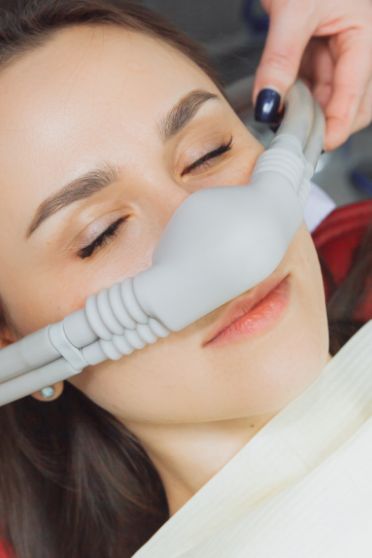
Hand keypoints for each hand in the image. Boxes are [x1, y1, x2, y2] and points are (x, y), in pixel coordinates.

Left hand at [253, 0, 371, 150]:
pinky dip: (299, 93)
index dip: (340, 123)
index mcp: (367, 34)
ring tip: (286, 118)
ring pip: (330, 94)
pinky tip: (284, 99)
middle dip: (327, 121)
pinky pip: (314, 80)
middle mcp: (358, 44)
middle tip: (299, 138)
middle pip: (351, 100)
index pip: (356, 92)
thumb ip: (280, 60)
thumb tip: (269, 104)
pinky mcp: (321, 47)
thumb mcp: (293, 12)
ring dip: (310, 109)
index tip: (322, 146)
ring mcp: (340, 47)